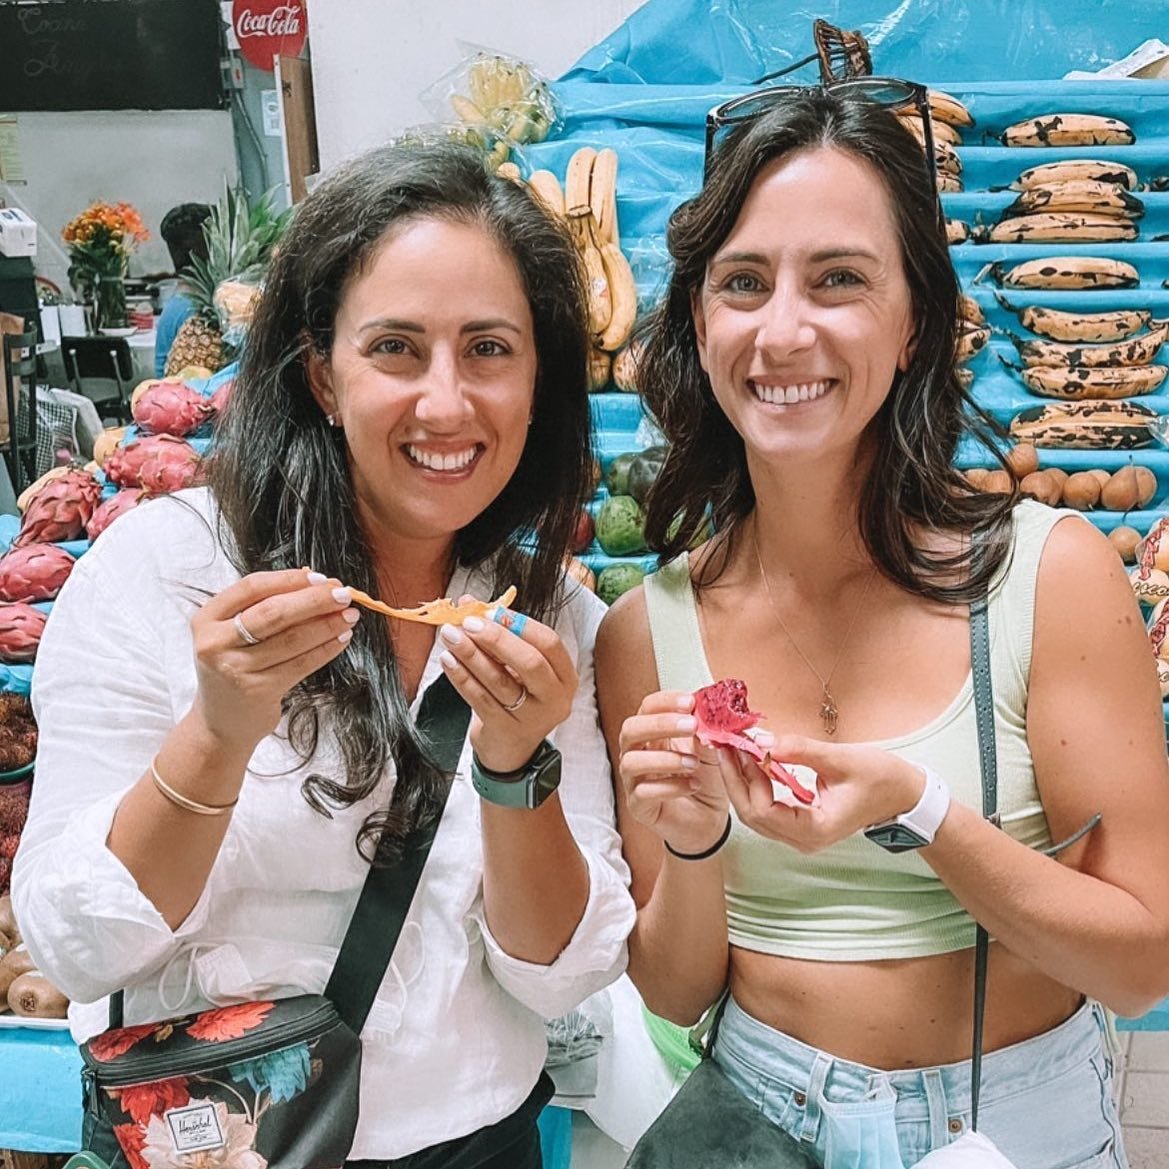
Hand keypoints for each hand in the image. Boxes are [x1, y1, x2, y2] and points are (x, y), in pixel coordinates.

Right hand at [189, 569, 358, 753]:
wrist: (220, 722)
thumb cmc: (235, 667)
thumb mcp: (235, 633)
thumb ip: (264, 606)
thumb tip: (314, 582)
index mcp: (208, 618)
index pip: (252, 587)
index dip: (289, 579)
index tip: (320, 578)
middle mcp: (216, 642)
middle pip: (273, 612)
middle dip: (314, 600)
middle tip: (343, 594)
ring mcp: (235, 669)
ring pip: (292, 639)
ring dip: (327, 624)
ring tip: (349, 616)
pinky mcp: (258, 691)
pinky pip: (301, 663)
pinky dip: (326, 649)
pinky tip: (341, 639)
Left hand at [438, 605, 576, 772]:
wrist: (511, 751)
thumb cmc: (517, 699)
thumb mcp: (517, 669)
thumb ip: (499, 636)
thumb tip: (468, 604)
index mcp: (565, 677)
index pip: (549, 643)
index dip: (520, 624)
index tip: (492, 611)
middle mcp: (555, 698)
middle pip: (530, 662)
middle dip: (496, 638)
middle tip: (467, 622)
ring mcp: (532, 718)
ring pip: (500, 681)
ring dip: (471, 654)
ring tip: (450, 635)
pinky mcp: (506, 731)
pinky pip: (481, 699)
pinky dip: (462, 677)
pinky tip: (448, 661)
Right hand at [618, 690, 729, 856]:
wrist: (708, 819)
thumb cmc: (704, 779)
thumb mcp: (712, 752)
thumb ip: (707, 733)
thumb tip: (710, 713)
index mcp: (653, 732)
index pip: (647, 707)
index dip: (666, 701)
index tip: (690, 702)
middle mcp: (637, 752)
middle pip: (631, 729)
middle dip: (660, 724)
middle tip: (691, 725)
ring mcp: (634, 779)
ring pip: (632, 762)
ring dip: (665, 759)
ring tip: (694, 763)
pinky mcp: (638, 805)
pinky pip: (644, 793)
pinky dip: (670, 787)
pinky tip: (693, 785)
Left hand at [718, 734, 926, 853]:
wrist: (903, 794)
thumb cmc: (881, 778)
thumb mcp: (841, 759)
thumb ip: (800, 750)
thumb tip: (763, 741)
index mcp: (814, 830)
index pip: (763, 810)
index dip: (746, 778)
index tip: (738, 748)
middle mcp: (803, 840)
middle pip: (752, 814)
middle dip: (735, 779)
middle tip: (723, 744)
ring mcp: (800, 835)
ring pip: (756, 813)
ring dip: (742, 781)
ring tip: (732, 748)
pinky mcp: (800, 824)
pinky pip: (767, 808)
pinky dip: (755, 784)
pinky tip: (750, 760)